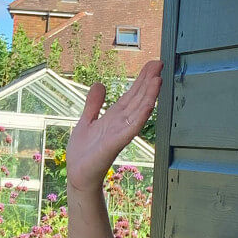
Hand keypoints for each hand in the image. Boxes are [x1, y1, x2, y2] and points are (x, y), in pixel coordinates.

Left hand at [65, 60, 161, 193]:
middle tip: (160, 63)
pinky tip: (149, 105)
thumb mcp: (86, 121)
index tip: (153, 64)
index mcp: (114, 117)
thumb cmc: (83, 153)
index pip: (131, 95)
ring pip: (138, 111)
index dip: (142, 80)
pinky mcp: (115, 144)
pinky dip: (140, 116)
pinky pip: (131, 128)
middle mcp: (120, 123)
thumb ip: (93, 104)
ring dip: (148, 96)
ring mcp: (120, 133)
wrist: (77, 175)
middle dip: (148, 81)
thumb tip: (99, 84)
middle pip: (137, 99)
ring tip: (158, 78)